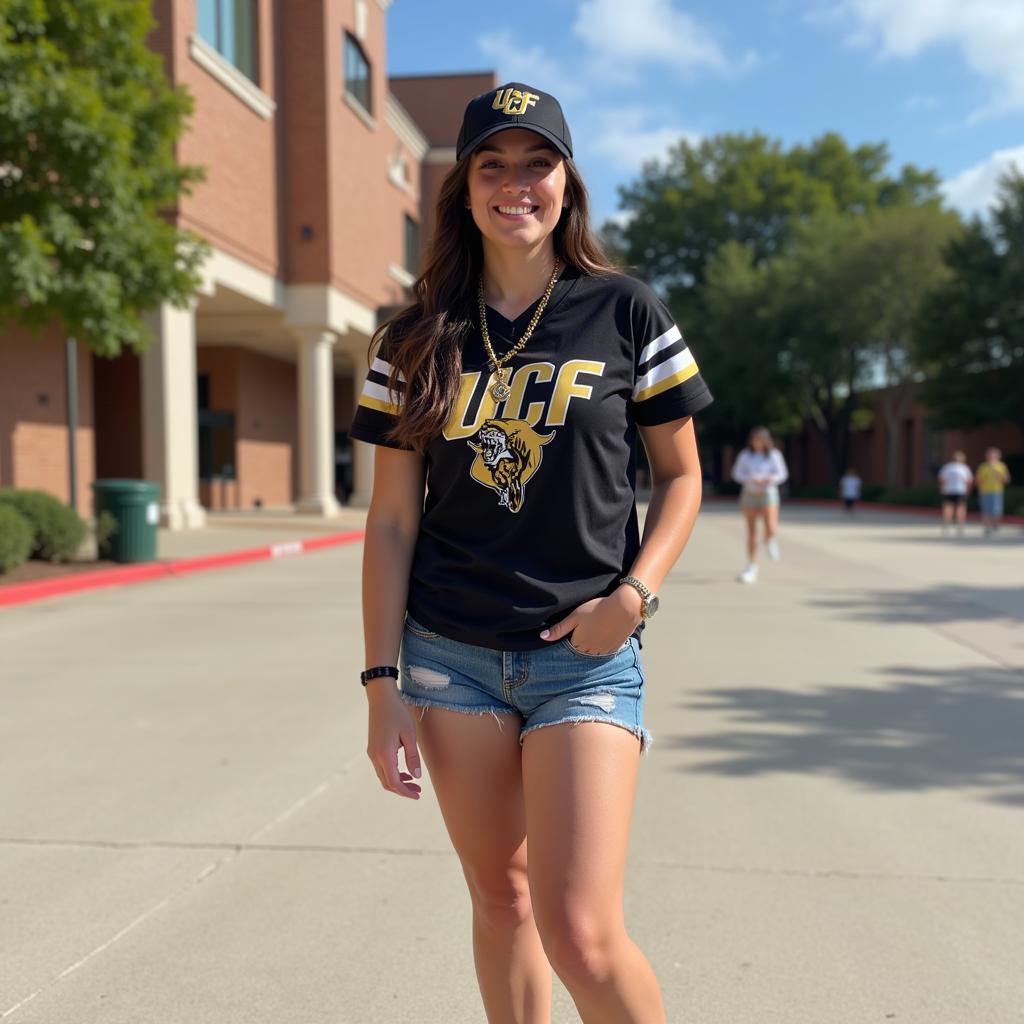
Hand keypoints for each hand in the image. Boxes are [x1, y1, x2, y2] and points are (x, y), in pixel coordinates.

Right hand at [365, 682, 421, 799]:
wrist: (381, 698)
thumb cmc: (398, 713)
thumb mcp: (410, 735)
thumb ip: (412, 757)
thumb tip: (416, 776)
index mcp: (385, 754)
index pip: (394, 782)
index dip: (406, 792)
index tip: (417, 795)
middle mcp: (375, 756)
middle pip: (387, 782)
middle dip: (402, 790)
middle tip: (418, 790)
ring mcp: (372, 752)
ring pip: (383, 776)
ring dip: (397, 782)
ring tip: (414, 782)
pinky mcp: (373, 748)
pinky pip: (381, 767)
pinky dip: (392, 773)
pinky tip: (404, 771)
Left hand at [539, 587, 642, 654]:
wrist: (624, 607)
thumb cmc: (597, 609)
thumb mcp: (575, 616)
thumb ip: (559, 629)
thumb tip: (542, 637)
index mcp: (579, 644)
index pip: (568, 647)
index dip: (569, 637)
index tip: (572, 629)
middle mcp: (591, 652)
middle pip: (581, 651)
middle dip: (580, 643)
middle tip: (585, 628)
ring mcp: (604, 651)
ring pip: (593, 652)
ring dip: (592, 644)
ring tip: (595, 629)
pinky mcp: (615, 648)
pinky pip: (605, 650)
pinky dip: (603, 644)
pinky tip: (604, 632)